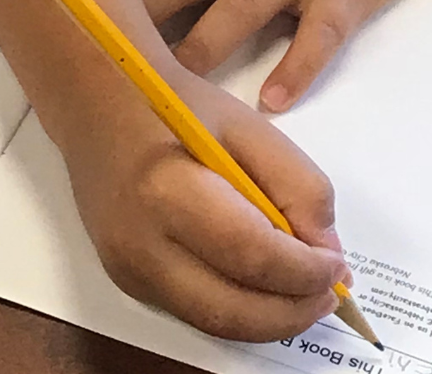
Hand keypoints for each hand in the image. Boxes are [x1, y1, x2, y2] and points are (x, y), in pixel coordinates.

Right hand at [47, 61, 350, 341]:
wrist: (94, 106)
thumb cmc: (172, 106)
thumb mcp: (248, 127)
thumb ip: (299, 186)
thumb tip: (326, 253)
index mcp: (166, 191)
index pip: (251, 256)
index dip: (305, 272)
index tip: (337, 266)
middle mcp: (138, 242)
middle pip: (230, 311)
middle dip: (293, 312)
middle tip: (329, 293)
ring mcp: (126, 268)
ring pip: (213, 324)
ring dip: (269, 320)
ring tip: (302, 292)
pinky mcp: (125, 279)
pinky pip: (195, 312)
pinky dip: (238, 309)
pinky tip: (261, 284)